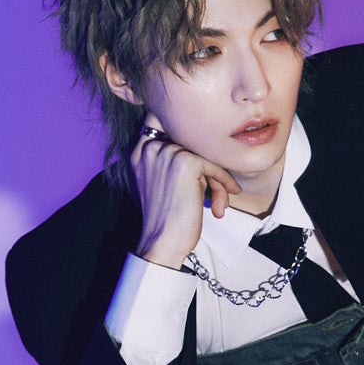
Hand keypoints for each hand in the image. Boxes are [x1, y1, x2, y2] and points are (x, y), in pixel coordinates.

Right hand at [130, 123, 241, 268]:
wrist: (163, 243)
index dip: (184, 129)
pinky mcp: (185, 162)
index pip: (162, 121)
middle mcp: (150, 148)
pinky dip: (223, 184)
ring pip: (205, 154)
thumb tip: (208, 144)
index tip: (199, 156)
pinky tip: (222, 204)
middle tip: (215, 192)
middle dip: (207, 167)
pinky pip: (214, 166)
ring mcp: (166, 153)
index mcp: (140, 151)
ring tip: (217, 203)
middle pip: (192, 140)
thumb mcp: (164, 182)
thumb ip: (174, 159)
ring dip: (217, 180)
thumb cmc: (167, 219)